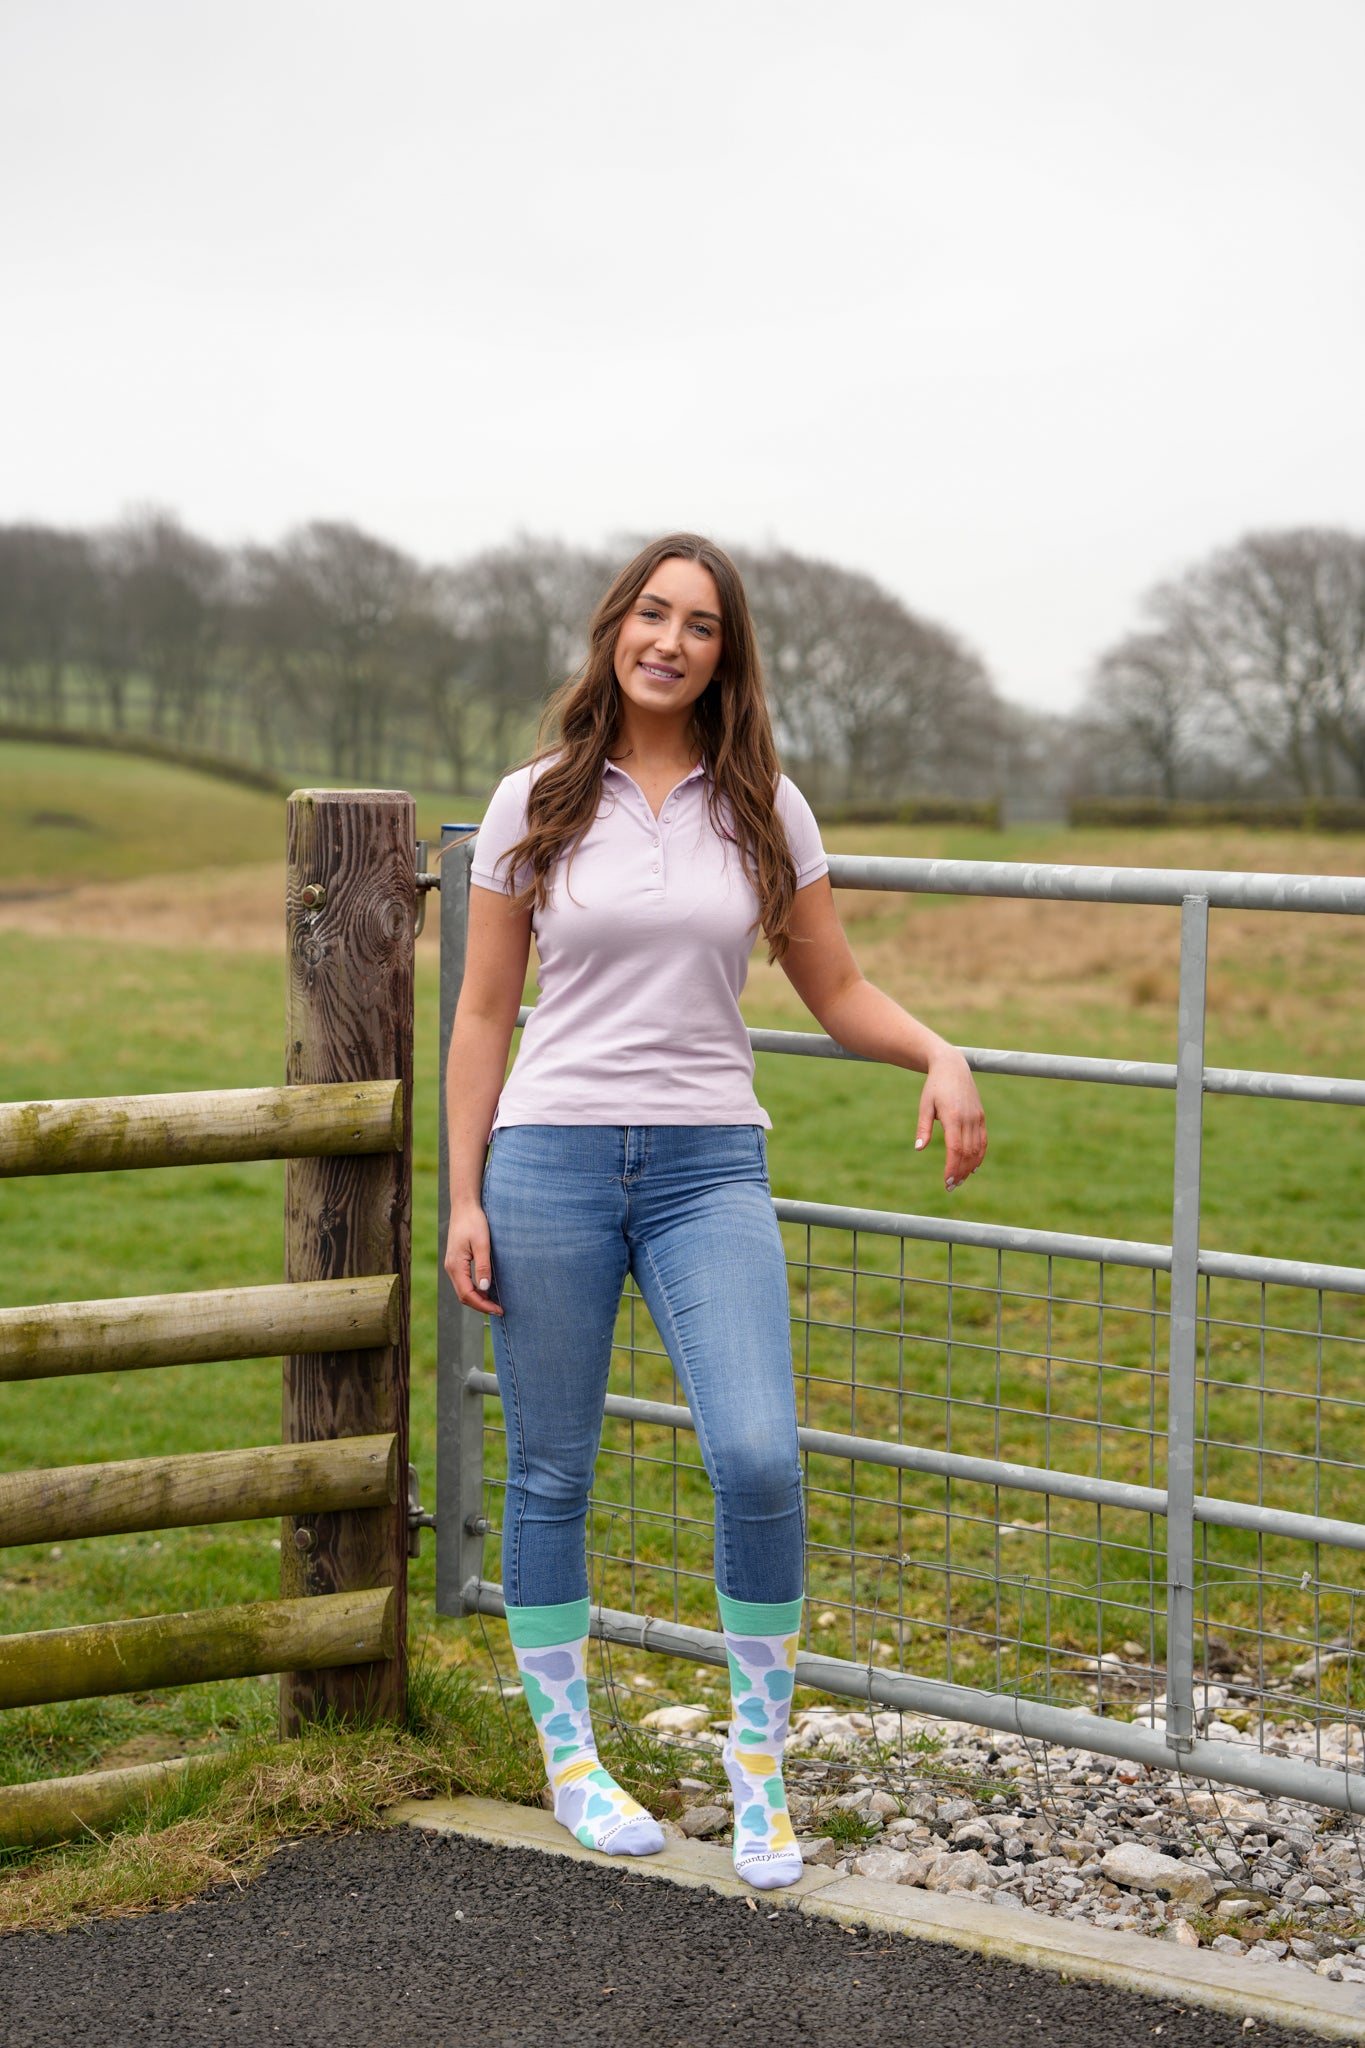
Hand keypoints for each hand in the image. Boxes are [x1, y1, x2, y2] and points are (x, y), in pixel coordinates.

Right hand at [444, 1201, 502, 1315]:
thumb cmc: (474, 1221)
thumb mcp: (482, 1244)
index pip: (467, 1294)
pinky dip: (474, 1290)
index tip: (498, 1310)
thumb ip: (483, 1267)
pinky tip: (486, 1290)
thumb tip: (484, 1289)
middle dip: (481, 1305)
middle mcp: (451, 1268)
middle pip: (464, 1296)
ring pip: (463, 1290)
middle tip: (499, 1310)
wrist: (464, 1206)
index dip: (483, 1305)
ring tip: (495, 1303)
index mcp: (456, 1265)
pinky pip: (464, 1282)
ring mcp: (452, 1265)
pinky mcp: (456, 1262)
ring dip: (478, 1299)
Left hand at [915, 1052, 987, 1191]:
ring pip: (977, 1149)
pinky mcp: (981, 1116)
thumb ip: (923, 1128)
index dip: (952, 1167)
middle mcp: (968, 1119)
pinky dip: (979, 1156)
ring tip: (961, 1180)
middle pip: (967, 1153)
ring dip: (970, 1167)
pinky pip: (983, 1141)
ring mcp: (977, 1118)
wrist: (953, 1066)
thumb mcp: (924, 1105)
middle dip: (960, 1172)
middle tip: (951, 1186)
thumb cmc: (934, 1087)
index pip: (955, 1149)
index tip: (946, 1181)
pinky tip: (973, 1168)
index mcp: (953, 1117)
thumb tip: (919, 1149)